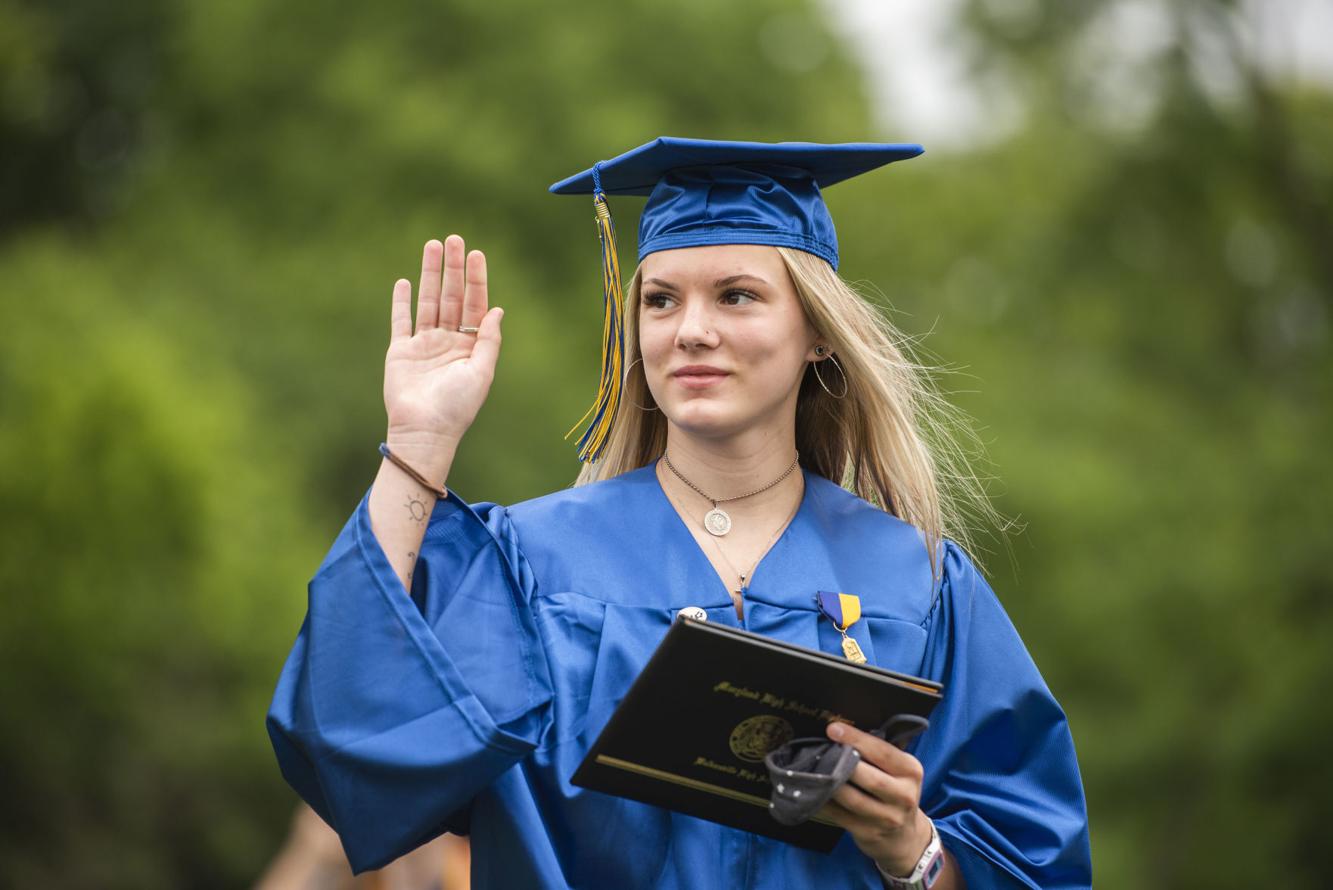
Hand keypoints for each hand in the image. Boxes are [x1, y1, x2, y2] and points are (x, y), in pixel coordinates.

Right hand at [384, 235, 502, 466]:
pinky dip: (401, 302)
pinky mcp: (400, 351)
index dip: (477, 280)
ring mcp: (424, 345)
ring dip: (429, 275)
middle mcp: (448, 341)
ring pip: (427, 301)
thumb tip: (498, 309)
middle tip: (454, 239)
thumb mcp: (481, 372)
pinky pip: (400, 321)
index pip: (476, 305)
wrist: (424, 431)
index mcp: (471, 346)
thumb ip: (489, 340)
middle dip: (453, 268)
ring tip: (432, 246)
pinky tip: (404, 281)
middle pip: (452, 296)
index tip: (476, 255)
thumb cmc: (457, 407)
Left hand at [817, 721, 933, 876]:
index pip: (883, 752)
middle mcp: (903, 796)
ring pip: (852, 799)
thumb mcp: (900, 770)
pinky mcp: (868, 833)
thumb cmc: (895, 791)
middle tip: (821, 749)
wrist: (904, 836)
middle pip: (868, 778)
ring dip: (830, 783)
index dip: (857, 739)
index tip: (833, 729)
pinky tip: (812, 790)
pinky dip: (824, 802)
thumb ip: (879, 752)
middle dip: (843, 762)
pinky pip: (840, 815)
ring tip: (812, 768)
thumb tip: (843, 730)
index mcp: (911, 772)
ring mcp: (887, 818)